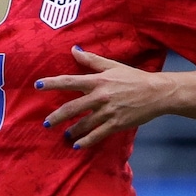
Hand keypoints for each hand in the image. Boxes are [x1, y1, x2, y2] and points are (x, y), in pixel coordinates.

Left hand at [37, 46, 176, 148]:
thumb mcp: (113, 66)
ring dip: (72, 131)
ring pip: (83, 124)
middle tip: (46, 123)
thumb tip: (74, 50)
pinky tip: (77, 145)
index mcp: (98, 81)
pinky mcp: (116, 124)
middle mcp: (100, 96)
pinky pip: (97, 135)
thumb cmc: (134, 78)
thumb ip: (92, 60)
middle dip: (56, 116)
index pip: (70, 81)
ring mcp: (108, 112)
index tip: (38, 85)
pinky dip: (86, 141)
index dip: (52, 83)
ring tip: (64, 135)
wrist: (157, 93)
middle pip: (72, 107)